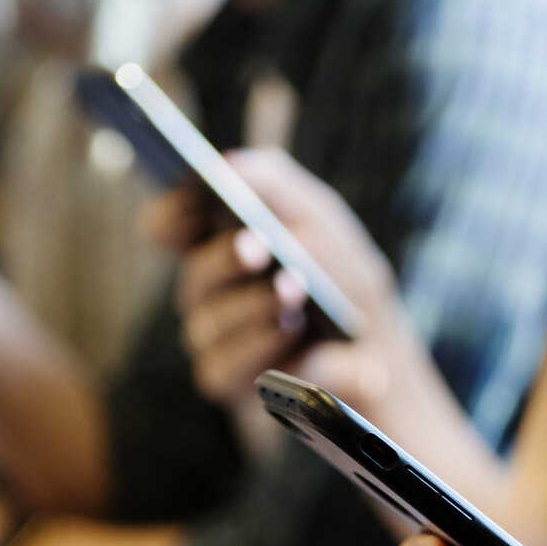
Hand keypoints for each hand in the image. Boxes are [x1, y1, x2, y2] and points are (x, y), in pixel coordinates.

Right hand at [144, 149, 403, 407]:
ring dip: (251, 305)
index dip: (170, 216)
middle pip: (194, 275)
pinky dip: (256, 346)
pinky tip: (288, 329)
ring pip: (207, 322)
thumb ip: (274, 182)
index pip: (169, 227)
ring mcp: (213, 339)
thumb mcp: (319, 216)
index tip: (189, 207)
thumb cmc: (340, 276)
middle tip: (256, 248)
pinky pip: (221, 366)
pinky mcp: (227, 380)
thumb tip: (230, 164)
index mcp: (217, 244)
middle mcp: (206, 292)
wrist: (377, 348)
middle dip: (225, 259)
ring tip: (291, 289)